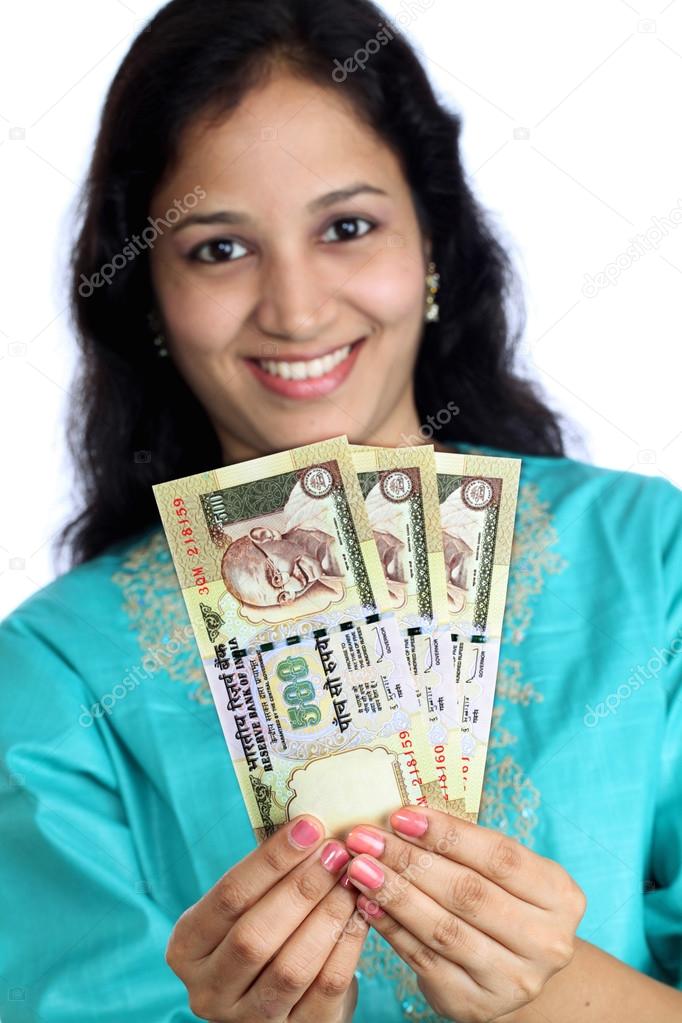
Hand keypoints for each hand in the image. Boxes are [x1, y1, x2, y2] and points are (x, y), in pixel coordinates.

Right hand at [166, 814, 368, 1021]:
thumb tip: (309, 825)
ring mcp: (249, 1021)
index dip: (270, 860)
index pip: (228, 897)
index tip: (309, 827)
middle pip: (255, 936)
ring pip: (291, 966)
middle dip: (302, 887)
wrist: (282, 1000)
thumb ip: (267, 875)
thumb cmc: (265, 931)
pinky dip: (347, 945)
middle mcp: (208, 991)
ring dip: (328, 915)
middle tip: (336, 852)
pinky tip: (362, 912)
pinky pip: (325, 988)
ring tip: (352, 879)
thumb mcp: (249, 907)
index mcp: (187, 947)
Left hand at [343, 805, 585, 1022]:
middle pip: (468, 893)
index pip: (500, 856)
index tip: (401, 815)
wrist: (516, 967)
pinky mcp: (476, 1005)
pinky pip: (424, 959)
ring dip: (394, 894)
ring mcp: (513, 980)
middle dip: (409, 861)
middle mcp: (546, 942)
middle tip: (365, 838)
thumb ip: (466, 845)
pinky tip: (366, 903)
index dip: (448, 834)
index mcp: (560, 896)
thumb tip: (404, 814)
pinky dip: (391, 928)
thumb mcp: (503, 871)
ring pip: (443, 929)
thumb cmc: (503, 899)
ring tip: (358, 867)